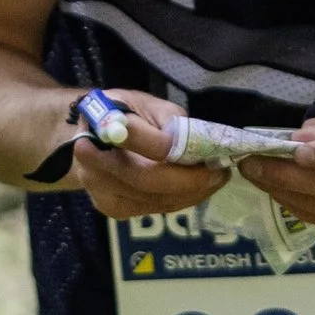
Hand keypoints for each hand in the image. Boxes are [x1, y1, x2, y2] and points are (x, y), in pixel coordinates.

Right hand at [65, 85, 228, 220]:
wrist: (98, 133)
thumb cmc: (130, 114)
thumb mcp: (152, 106)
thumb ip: (171, 124)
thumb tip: (200, 147)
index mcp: (103, 125)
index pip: (140, 143)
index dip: (180, 153)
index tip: (211, 156)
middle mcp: (93, 161)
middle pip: (147, 180)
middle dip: (190, 181)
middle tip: (220, 174)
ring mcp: (99, 189)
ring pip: (153, 200)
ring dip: (190, 193)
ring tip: (215, 180)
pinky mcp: (111, 208)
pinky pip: (152, 209)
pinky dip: (178, 201)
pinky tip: (196, 190)